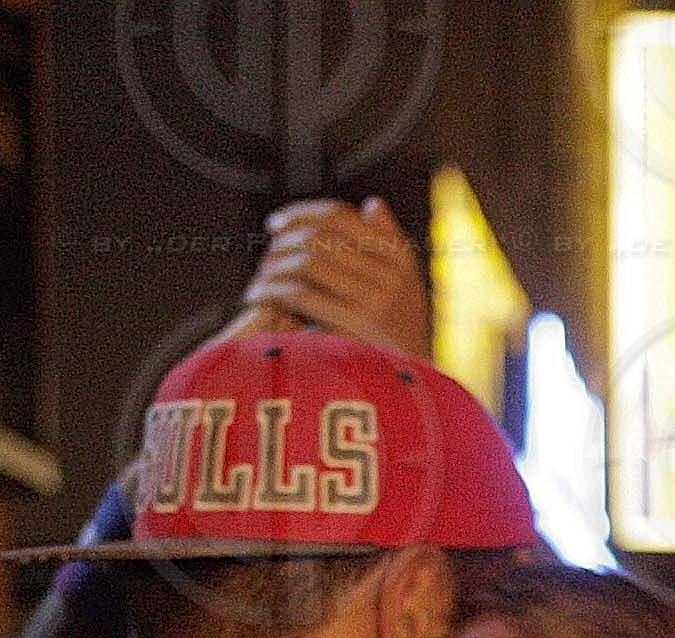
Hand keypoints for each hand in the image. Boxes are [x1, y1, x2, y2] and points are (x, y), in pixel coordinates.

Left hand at [206, 196, 430, 358]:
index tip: (275, 224)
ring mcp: (376, 300)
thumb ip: (389, 246)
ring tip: (261, 282)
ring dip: (273, 269)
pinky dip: (273, 292)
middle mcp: (391, 276)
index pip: (340, 216)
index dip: (300, 214)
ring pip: (306, 263)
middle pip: (318, 238)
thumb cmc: (399, 342)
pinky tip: (261, 298)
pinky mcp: (356, 325)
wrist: (414, 395)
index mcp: (399, 260)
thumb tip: (373, 205)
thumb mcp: (405, 290)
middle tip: (264, 261)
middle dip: (281, 245)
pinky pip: (301, 294)